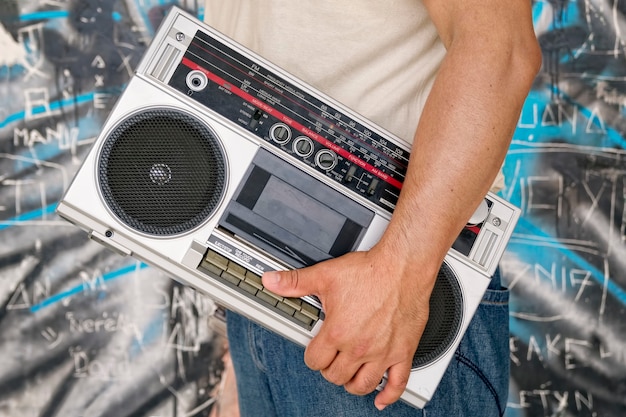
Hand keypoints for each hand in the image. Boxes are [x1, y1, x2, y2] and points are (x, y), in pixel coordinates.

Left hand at [262, 245, 437, 409]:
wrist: (403, 267)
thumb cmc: (370, 271)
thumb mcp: (326, 274)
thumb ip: (296, 282)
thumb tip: (272, 281)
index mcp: (338, 333)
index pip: (315, 361)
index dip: (312, 356)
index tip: (316, 351)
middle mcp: (359, 348)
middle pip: (336, 376)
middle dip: (330, 369)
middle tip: (332, 359)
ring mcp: (382, 353)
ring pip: (362, 385)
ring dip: (352, 383)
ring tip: (349, 374)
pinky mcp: (403, 352)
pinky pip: (397, 383)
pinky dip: (388, 395)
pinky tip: (381, 398)